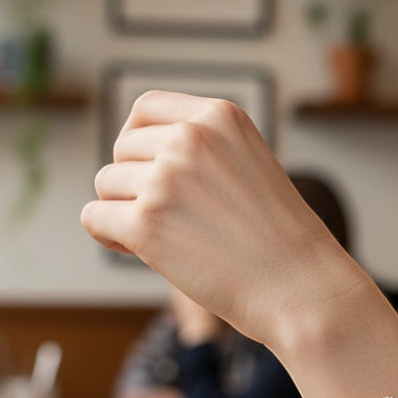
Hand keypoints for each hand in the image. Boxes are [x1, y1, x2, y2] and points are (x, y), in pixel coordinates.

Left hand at [82, 91, 358, 347]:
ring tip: (171, 239)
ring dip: (125, 213)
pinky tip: (144, 253)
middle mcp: (190, 138)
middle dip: (136, 185)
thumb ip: (199, 150)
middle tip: (172, 220)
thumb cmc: (278, 240)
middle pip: (122, 152)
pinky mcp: (147, 223)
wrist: (303, 288)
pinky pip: (95, 218)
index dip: (139, 144)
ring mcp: (166, 180)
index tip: (153, 173)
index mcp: (219, 116)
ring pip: (106, 185)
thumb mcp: (248, 165)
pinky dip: (111, 237)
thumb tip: (128, 158)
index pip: (144, 109)